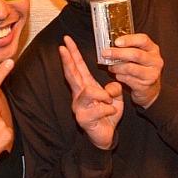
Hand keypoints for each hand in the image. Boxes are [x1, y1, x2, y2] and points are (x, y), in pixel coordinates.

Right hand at [60, 35, 123, 149]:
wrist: (106, 136)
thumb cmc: (107, 114)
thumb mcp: (115, 97)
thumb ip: (114, 88)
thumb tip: (112, 86)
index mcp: (86, 86)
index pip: (77, 67)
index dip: (72, 54)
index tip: (66, 41)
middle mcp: (79, 95)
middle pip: (72, 75)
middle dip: (68, 61)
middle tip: (63, 48)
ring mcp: (79, 107)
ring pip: (88, 92)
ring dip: (103, 95)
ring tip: (109, 101)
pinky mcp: (84, 119)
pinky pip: (100, 109)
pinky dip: (109, 109)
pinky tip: (111, 113)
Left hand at [100, 32, 162, 107]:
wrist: (150, 88)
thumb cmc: (141, 67)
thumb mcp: (139, 55)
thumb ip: (129, 48)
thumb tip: (110, 45)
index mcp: (153, 49)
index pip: (143, 40)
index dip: (129, 40)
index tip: (116, 42)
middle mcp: (155, 61)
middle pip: (135, 54)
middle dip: (118, 53)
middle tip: (105, 53)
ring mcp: (152, 74)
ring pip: (130, 68)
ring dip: (117, 66)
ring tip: (110, 66)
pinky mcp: (145, 85)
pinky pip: (128, 79)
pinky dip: (119, 76)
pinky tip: (116, 74)